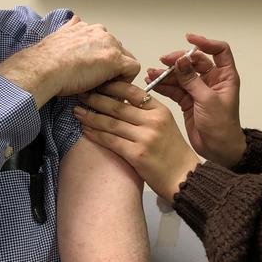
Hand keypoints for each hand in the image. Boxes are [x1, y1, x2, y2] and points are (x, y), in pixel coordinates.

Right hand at [0, 16, 139, 108]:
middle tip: (100, 83)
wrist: (44, 68)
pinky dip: (126, 80)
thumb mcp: (58, 36)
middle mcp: (100, 33)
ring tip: (106, 89)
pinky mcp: (116, 60)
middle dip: (111, 66)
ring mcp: (110, 45)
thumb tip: (73, 21)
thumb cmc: (46, 60)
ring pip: (126, 59)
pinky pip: (133, 69)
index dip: (101, 59)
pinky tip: (112, 90)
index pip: (103, 42)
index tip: (94, 72)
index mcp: (86, 28)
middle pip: (117, 50)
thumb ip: (70, 30)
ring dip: (118, 74)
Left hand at [73, 81, 199, 200]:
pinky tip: (85, 130)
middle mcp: (153, 121)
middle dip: (96, 99)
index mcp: (160, 110)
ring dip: (91, 116)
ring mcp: (145, 138)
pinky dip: (95, 135)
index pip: (133, 91)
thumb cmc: (172, 152)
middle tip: (81, 94)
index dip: (112, 86)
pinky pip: (110, 141)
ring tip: (77, 112)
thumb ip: (145, 113)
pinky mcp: (137, 155)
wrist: (183, 177)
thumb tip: (120, 101)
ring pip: (111, 123)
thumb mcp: (165, 125)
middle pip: (118, 105)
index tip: (97, 84)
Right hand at [148, 34, 245, 167]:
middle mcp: (212, 81)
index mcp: (225, 77)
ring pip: (181, 75)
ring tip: (151, 73)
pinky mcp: (188, 101)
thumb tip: (182, 60)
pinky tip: (152, 82)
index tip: (189, 39)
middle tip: (164, 61)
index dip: (205, 42)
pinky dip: (163, 85)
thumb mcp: (207, 100)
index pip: (219, 51)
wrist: (219, 149)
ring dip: (167, 73)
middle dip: (178, 60)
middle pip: (194, 62)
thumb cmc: (222, 126)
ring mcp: (198, 90)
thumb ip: (192, 80)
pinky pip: (174, 88)